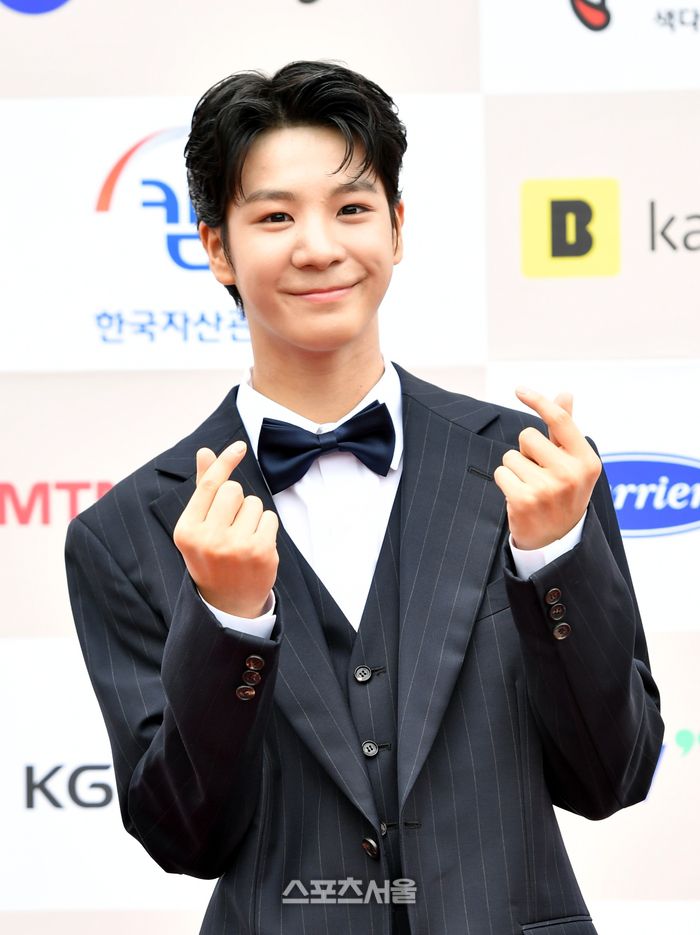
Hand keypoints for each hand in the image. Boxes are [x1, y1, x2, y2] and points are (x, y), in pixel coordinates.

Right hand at [173, 441, 278, 616]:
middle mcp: (208, 539)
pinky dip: (265, 527)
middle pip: (232, 490)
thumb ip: (203, 489)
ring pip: (253, 503)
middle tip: (230, 526)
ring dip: (251, 515)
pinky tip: (256, 546)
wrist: (228, 604)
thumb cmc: (211, 557)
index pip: (208, 485)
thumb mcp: (199, 527)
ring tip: (242, 539)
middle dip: (235, 501)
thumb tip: (205, 452)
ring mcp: (236, 547)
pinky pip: (269, 517)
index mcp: (187, 531)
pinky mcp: (261, 552)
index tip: (238, 447)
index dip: (224, 462)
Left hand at [493, 388, 600, 550]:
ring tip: (530, 487)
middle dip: (526, 451)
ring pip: (511, 456)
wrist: (557, 541)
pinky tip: (519, 497)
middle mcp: (571, 474)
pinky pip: (501, 472)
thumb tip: (564, 393)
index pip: (560, 420)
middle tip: (538, 472)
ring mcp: (548, 489)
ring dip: (515, 469)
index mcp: (586, 461)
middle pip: (527, 436)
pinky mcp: (524, 501)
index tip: (519, 389)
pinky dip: (505, 482)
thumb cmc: (564, 492)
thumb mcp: (572, 462)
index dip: (538, 401)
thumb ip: (565, 429)